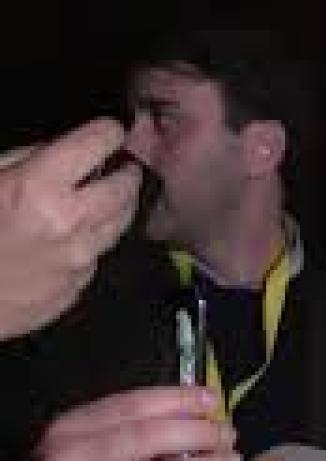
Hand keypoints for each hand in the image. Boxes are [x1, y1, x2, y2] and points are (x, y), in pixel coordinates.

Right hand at [0, 118, 140, 339]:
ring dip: (119, 205)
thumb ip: (24, 159)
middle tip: (121, 166)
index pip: (97, 144)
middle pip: (124, 187)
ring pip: (121, 223)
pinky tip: (76, 236)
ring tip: (109, 196)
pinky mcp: (78, 286)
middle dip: (125, 171)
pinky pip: (99, 256)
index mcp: (38, 189)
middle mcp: (68, 224)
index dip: (107, 133)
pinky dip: (93, 241)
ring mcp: (77, 260)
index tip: (110, 132)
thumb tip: (59, 147)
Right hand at [0, 386, 239, 460]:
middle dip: (198, 433)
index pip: (133, 405)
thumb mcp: (72, 446)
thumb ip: (118, 429)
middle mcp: (78, 460)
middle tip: (227, 432)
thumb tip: (184, 414)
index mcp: (72, 430)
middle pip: (150, 437)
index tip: (211, 399)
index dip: (179, 399)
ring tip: (229, 459)